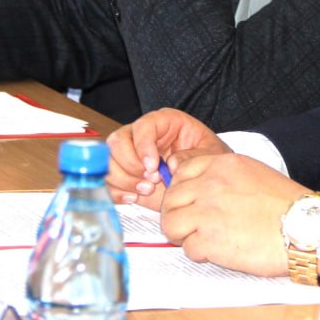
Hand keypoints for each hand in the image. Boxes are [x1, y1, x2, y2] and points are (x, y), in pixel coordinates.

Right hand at [106, 108, 229, 208]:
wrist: (204, 181)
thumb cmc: (207, 159)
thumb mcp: (211, 153)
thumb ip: (193, 156)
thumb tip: (171, 163)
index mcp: (164, 122)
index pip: (143, 126)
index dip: (143, 146)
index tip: (153, 166)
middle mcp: (143, 135)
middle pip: (118, 141)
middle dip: (130, 164)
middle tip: (150, 181)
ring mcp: (130, 155)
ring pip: (108, 160)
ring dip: (124, 179)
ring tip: (147, 190)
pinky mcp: (125, 175)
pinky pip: (108, 180)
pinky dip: (117, 191)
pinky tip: (134, 197)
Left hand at [161, 153, 307, 276]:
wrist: (303, 228)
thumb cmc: (286, 204)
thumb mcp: (253, 173)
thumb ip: (224, 175)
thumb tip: (201, 187)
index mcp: (222, 165)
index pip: (182, 171)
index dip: (182, 190)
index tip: (189, 202)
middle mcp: (210, 184)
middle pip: (170, 198)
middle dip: (178, 214)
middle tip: (192, 226)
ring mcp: (207, 212)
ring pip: (170, 223)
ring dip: (183, 234)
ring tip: (202, 239)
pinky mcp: (208, 240)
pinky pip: (188, 248)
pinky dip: (200, 253)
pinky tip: (218, 251)